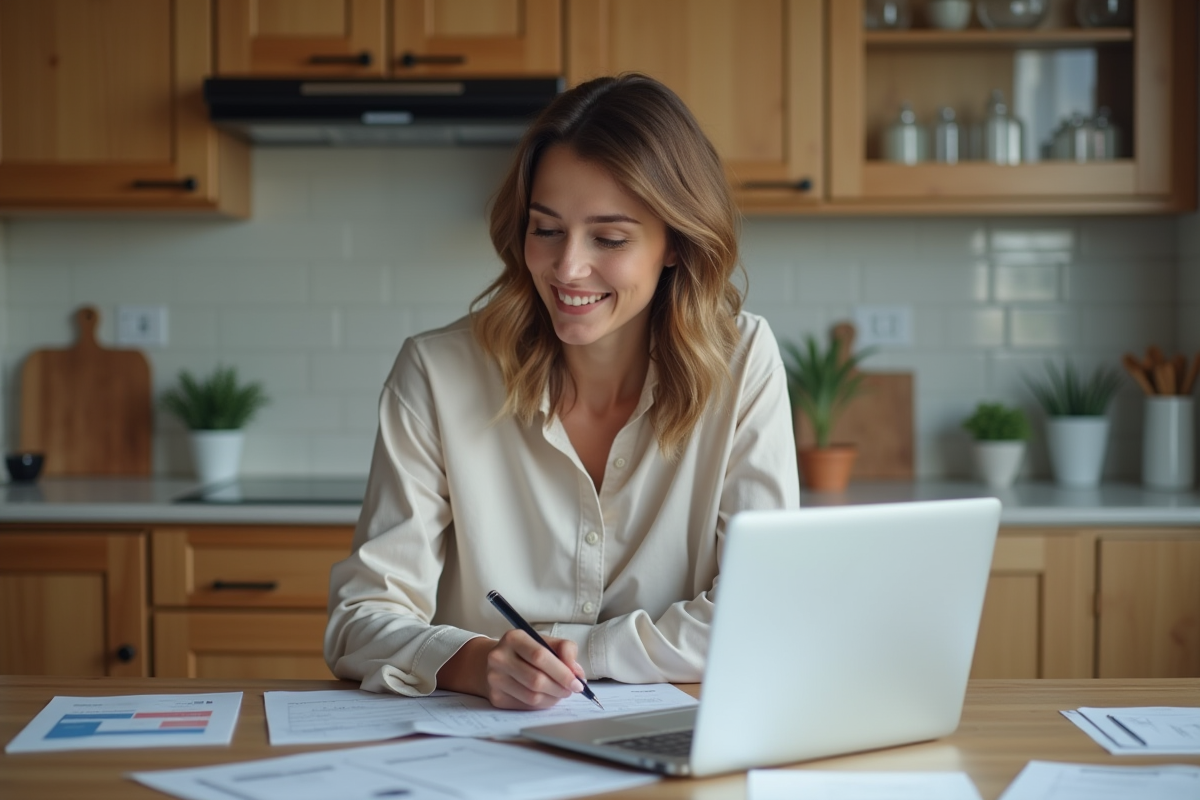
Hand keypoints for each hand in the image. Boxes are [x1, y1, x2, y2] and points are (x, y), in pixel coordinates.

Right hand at [437, 632, 585, 709]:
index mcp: (513, 638)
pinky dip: (543, 704)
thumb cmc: (526, 651)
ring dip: (553, 698)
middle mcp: (499, 657)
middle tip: (572, 689)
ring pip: (532, 697)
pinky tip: (547, 697)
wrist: (494, 662)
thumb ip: (565, 650)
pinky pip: (526, 706)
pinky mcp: (496, 697)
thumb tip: (577, 673)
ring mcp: (495, 679)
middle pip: (536, 680)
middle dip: (560, 688)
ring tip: (561, 692)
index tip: (577, 681)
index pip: (540, 656)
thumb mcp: (544, 641)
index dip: (562, 671)